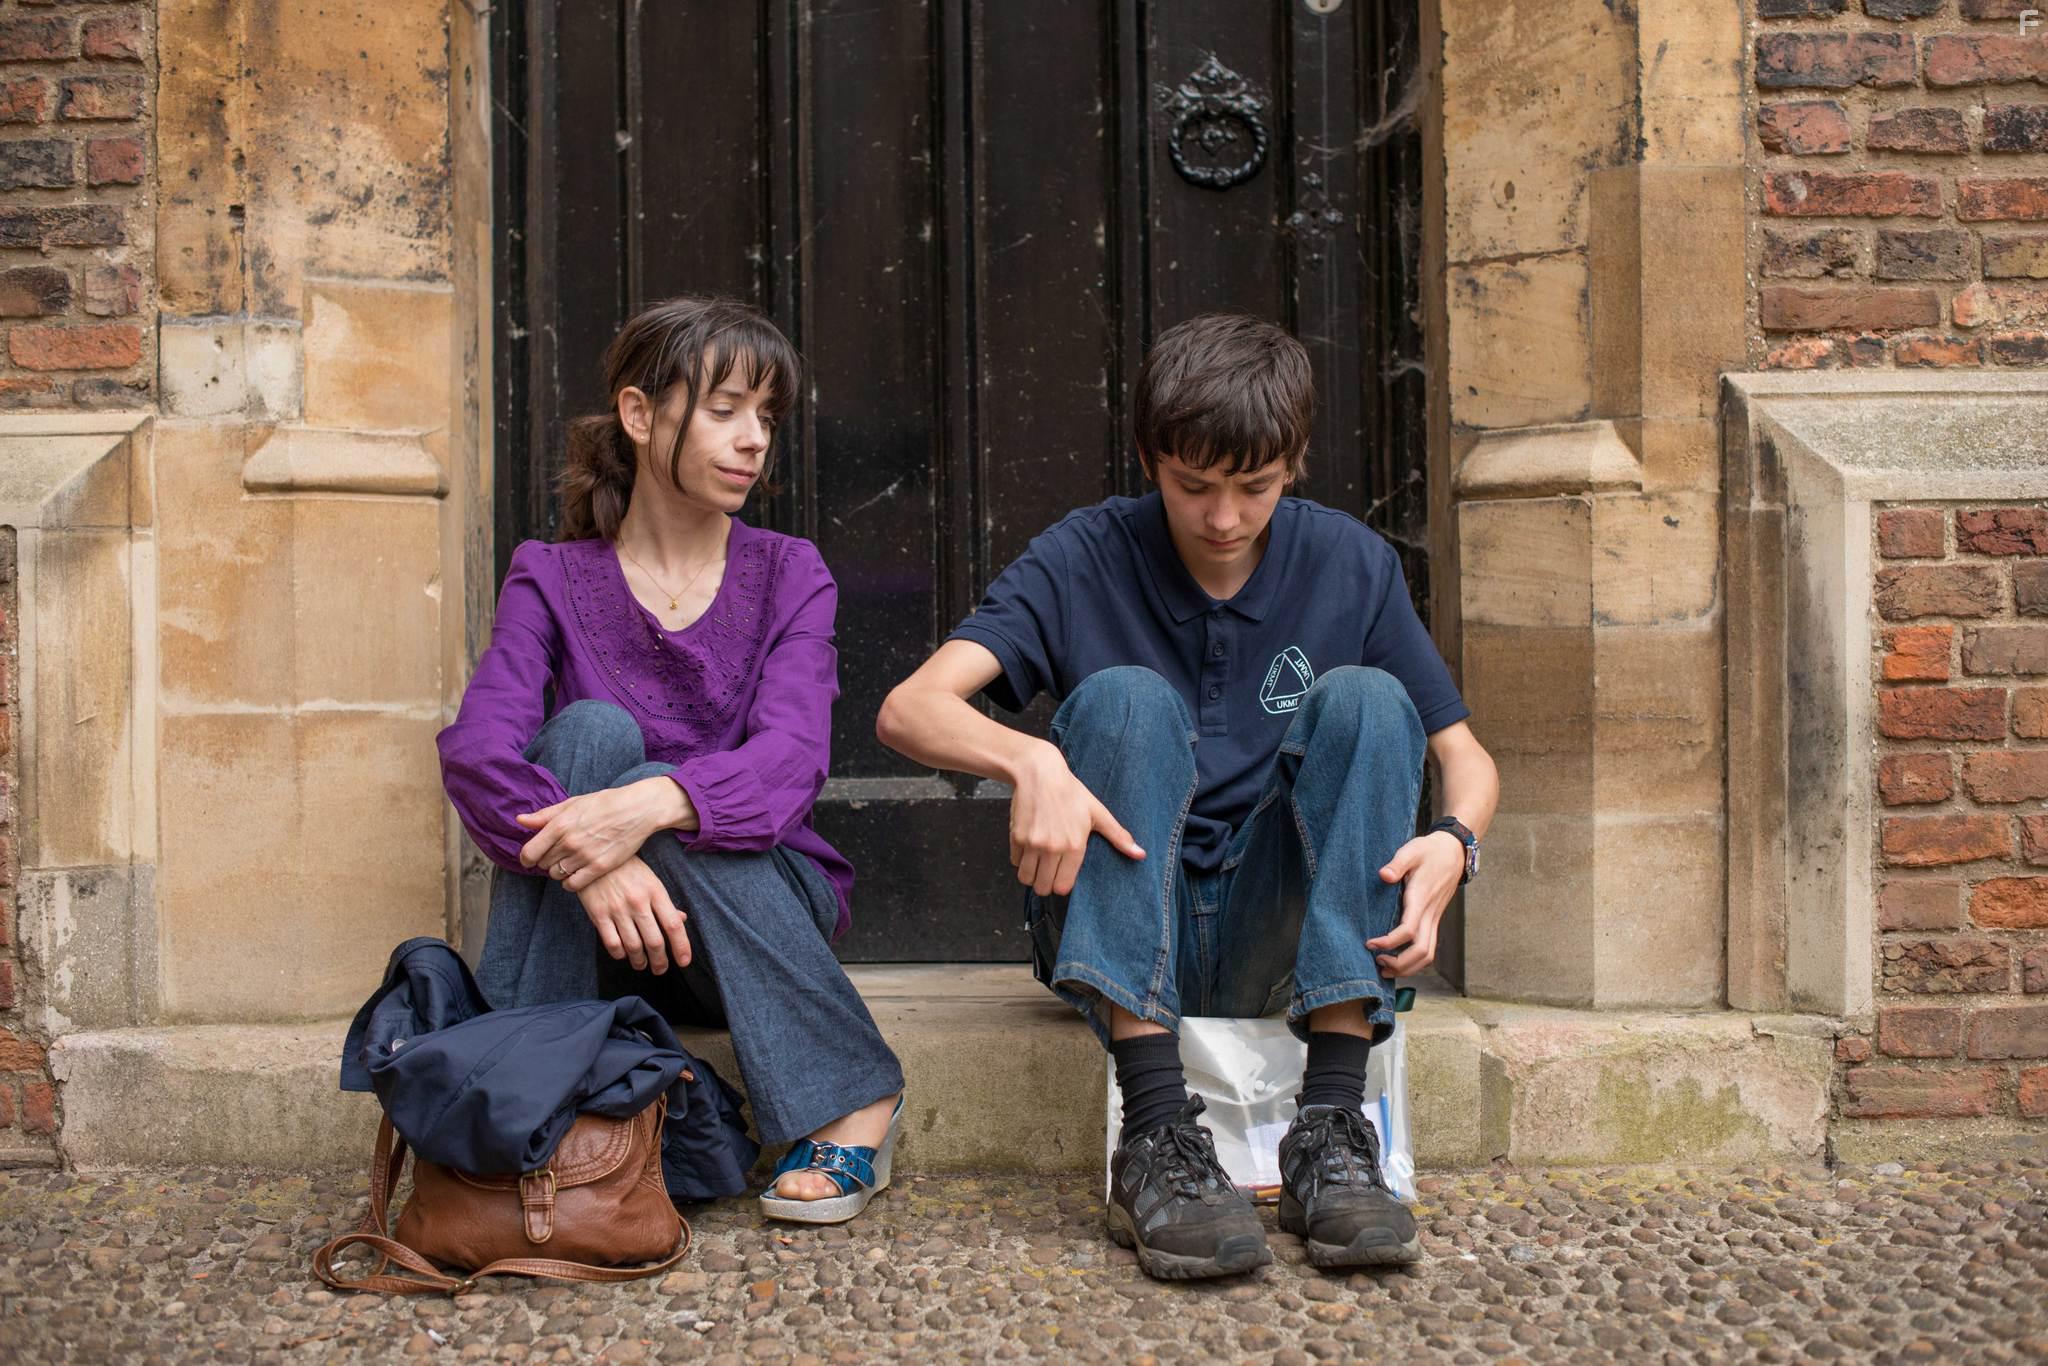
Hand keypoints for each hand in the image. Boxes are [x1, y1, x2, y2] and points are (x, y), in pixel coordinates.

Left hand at [517, 779, 688, 890]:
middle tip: (557, 855)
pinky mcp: (599, 867)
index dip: (526, 858)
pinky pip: (573, 885)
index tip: (530, 858)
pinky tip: (576, 874)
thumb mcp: (573, 803)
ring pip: (557, 875)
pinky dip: (570, 882)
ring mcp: (585, 856)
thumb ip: (545, 815)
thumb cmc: (605, 803)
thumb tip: (520, 820)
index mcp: (560, 824)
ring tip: (569, 862)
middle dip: (546, 861)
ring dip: (559, 871)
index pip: (529, 852)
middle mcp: (570, 842)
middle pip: (543, 864)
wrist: (638, 809)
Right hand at [575, 855, 690, 973]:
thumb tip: (681, 920)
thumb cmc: (627, 869)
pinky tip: (623, 954)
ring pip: (633, 946)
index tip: (684, 962)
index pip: (673, 926)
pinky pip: (612, 943)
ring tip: (641, 964)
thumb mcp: (651, 880)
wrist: (594, 856)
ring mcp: (618, 909)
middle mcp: (638, 902)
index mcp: (656, 892)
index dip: (681, 947)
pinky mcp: (598, 914)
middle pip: (655, 941)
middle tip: (660, 969)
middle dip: (660, 961)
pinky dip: (619, 954)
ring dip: (640, 961)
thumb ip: (665, 903)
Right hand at [1007, 742, 1144, 896]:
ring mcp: (1033, 843)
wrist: (1039, 773)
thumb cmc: (1070, 792)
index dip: (1061, 884)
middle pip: (1042, 887)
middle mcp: (1052, 848)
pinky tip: (1028, 846)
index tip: (1061, 875)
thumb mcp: (1098, 813)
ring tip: (1037, 861)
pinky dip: (1020, 858)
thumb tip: (1141, 855)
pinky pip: (1014, 862)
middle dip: (1045, 883)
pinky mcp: (1017, 837)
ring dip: (1030, 874)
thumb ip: (1118, 837)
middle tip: (1048, 871)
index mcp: (1075, 846)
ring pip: (1026, 878)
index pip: (1063, 887)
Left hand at [1365, 830, 1465, 976]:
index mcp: (1420, 898)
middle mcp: (1429, 914)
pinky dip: (1414, 961)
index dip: (1389, 942)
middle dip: (1399, 964)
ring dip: (1408, 967)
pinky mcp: (1434, 920)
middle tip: (1376, 962)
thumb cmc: (1429, 851)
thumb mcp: (1411, 850)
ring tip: (1385, 967)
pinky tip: (1398, 960)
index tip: (1370, 944)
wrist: (1454, 852)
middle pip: (1420, 951)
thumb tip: (1383, 875)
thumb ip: (1397, 863)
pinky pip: (1428, 948)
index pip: (1408, 930)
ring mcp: (1434, 919)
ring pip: (1427, 954)